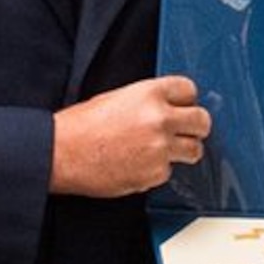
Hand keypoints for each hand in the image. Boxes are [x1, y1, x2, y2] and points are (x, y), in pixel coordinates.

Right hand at [50, 76, 210, 196]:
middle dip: (195, 127)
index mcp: (149, 94)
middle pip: (202, 121)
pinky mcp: (154, 173)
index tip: (183, 106)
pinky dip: (157, 170)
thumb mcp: (116, 98)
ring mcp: (160, 148)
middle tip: (186, 131)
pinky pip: (169, 172)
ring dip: (184, 151)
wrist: (61, 154)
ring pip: (195, 150)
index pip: (189, 90)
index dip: (185, 100)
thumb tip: (167, 108)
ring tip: (163, 150)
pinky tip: (138, 164)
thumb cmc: (80, 127)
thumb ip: (147, 101)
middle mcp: (160, 119)